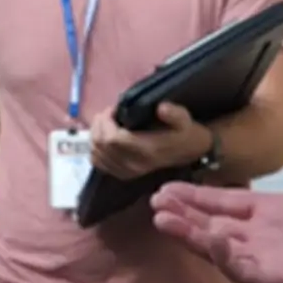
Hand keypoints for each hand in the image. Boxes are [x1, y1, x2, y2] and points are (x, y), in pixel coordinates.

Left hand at [90, 102, 212, 179]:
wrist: (187, 152)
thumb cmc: (184, 132)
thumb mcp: (184, 119)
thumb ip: (174, 114)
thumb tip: (161, 108)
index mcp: (147, 150)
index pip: (113, 139)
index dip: (106, 122)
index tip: (114, 109)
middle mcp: (134, 164)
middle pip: (101, 145)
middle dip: (99, 125)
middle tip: (108, 113)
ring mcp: (127, 172)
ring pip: (96, 153)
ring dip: (95, 134)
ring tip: (106, 122)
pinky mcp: (122, 174)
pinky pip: (98, 162)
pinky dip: (95, 148)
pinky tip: (104, 137)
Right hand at [149, 128, 282, 282]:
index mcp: (275, 212)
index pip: (226, 203)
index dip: (197, 196)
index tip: (169, 187)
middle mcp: (266, 236)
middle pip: (213, 225)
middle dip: (183, 214)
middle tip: (155, 202)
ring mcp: (270, 258)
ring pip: (218, 248)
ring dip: (191, 234)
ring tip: (163, 219)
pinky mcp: (278, 277)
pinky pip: (241, 269)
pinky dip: (222, 254)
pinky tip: (210, 233)